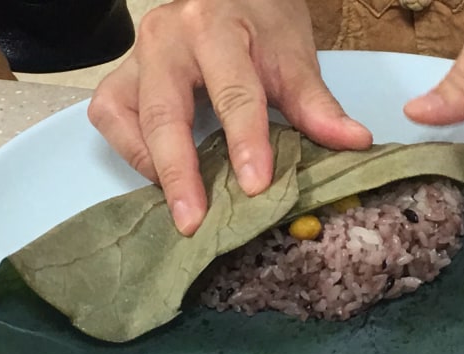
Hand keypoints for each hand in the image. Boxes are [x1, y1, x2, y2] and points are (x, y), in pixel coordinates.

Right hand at [88, 0, 371, 235]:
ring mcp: (138, 56)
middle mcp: (167, 38)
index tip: (256, 187)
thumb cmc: (260, 22)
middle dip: (180, 171)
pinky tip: (159, 166)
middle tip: (194, 221)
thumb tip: (354, 142)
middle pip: (165, 112)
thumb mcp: (292, 56)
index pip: (234, 92)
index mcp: (217, 28)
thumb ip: (316, 104)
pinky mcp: (122, 75)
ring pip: (124, 115)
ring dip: (150, 164)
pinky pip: (110, 116)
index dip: (246, 142)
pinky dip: (131, 149)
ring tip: (181, 201)